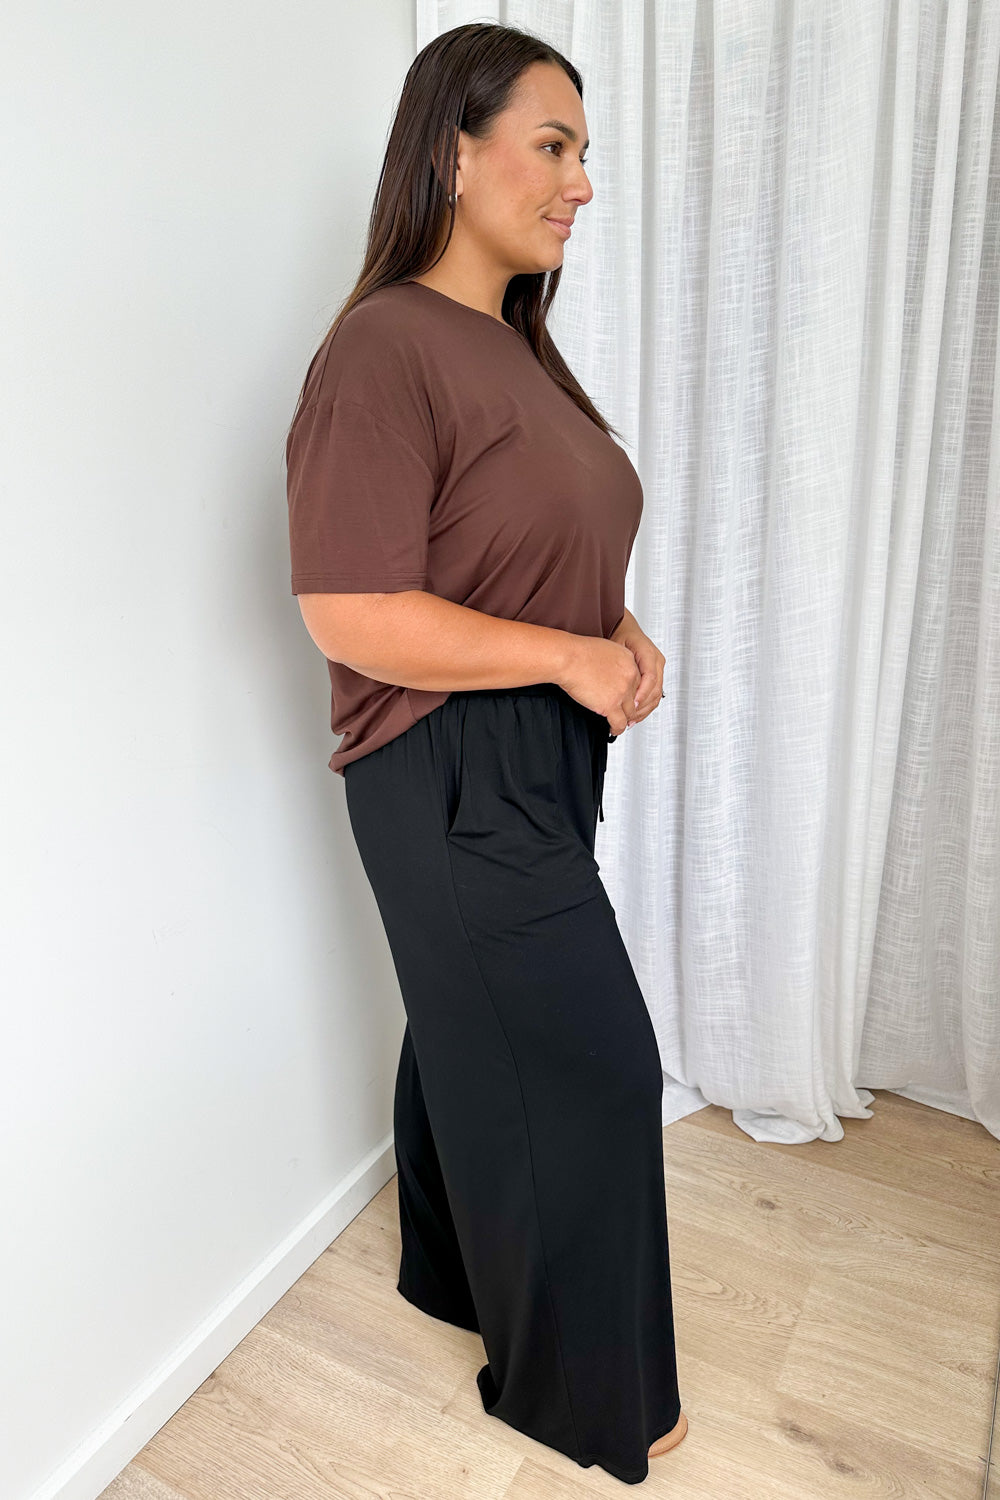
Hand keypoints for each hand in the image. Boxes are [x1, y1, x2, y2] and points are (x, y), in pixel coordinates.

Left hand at [609, 609, 664, 726]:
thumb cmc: (617, 635)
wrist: (623, 628)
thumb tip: (619, 685)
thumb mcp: (615, 647)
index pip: (650, 678)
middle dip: (642, 707)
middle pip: (655, 690)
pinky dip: (645, 706)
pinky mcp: (654, 675)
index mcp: (649, 653)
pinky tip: (634, 715)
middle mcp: (657, 661)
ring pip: (656, 695)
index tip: (632, 706)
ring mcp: (657, 668)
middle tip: (629, 719)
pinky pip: (653, 694)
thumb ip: (620, 665)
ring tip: (630, 720)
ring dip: (644, 710)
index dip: (641, 694)